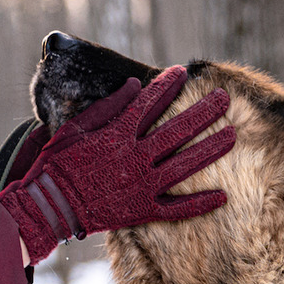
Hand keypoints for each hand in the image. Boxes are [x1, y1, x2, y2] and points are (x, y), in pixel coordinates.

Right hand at [0, 66, 234, 262]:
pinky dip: (199, 204)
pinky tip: (222, 197)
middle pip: (177, 131)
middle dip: (203, 113)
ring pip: (184, 166)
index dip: (168, 86)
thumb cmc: (57, 164)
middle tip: (224, 98)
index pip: (149, 104)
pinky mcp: (141, 211)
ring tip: (232, 135)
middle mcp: (134, 157)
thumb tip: (134, 85)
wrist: (50, 206)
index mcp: (117, 135)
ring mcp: (141, 185)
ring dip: (210, 150)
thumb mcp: (75, 128)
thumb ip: (107, 106)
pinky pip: (176, 209)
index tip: (184, 72)